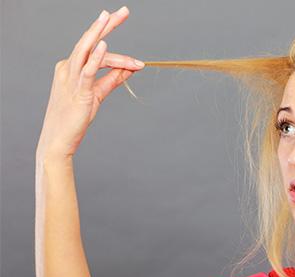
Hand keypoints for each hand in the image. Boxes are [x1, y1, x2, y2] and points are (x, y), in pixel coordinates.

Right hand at [36, 6, 144, 161]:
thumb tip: (130, 68)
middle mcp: (67, 68)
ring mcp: (70, 79)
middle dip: (106, 25)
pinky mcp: (77, 92)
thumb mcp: (96, 94)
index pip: (93, 46)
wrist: (58, 140)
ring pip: (86, 51)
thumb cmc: (74, 118)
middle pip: (89, 41)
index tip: (118, 16)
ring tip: (111, 17)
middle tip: (123, 11)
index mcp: (70, 67)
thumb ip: (112, 80)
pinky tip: (104, 44)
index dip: (107, 31)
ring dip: (99, 33)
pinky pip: (87, 71)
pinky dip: (97, 58)